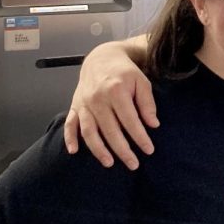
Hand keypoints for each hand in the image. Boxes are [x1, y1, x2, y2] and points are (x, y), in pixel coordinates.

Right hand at [64, 44, 157, 168]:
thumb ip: (147, 103)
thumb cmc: (125, 72)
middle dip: (122, 149)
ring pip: (89, 131)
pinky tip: (74, 151)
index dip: (140, 137)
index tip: (149, 150)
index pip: (130, 120)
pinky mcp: (74, 106)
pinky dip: (69, 138)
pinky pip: (70, 124)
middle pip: (110, 129)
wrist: (101, 58)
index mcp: (116, 91)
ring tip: (109, 163)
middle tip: (133, 164)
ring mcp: (84, 103)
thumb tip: (153, 124)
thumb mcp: (142, 81)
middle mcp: (98, 98)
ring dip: (98, 149)